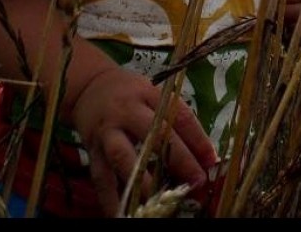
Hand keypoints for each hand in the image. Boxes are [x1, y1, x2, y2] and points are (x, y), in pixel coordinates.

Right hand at [70, 65, 217, 216]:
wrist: (88, 87)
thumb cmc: (130, 93)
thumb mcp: (153, 94)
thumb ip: (175, 118)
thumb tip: (205, 154)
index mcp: (148, 94)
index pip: (177, 114)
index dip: (197, 138)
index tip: (212, 160)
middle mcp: (127, 111)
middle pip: (154, 135)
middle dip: (179, 159)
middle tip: (197, 181)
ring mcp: (107, 131)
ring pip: (124, 157)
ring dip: (144, 181)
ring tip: (162, 200)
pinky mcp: (92, 150)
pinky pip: (102, 178)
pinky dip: (112, 200)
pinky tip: (124, 214)